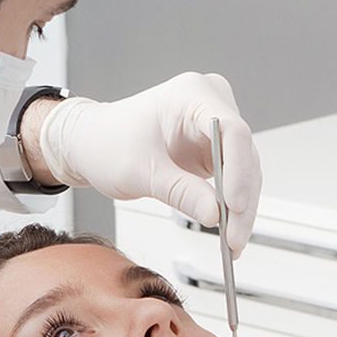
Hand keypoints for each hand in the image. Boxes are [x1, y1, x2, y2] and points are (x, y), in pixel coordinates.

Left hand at [35, 73, 260, 256]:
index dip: (237, 170)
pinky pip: (235, 179)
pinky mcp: (214, 149)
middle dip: (240, 200)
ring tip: (232, 242)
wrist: (92, 144)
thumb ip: (181, 192)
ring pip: (245, 171)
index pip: (231, 129)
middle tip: (233, 236)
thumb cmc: (107, 142)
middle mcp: (210, 105)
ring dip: (240, 209)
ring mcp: (214, 127)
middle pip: (243, 154)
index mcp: (192, 94)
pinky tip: (229, 230)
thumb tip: (216, 214)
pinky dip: (232, 206)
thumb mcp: (141, 171)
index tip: (232, 205)